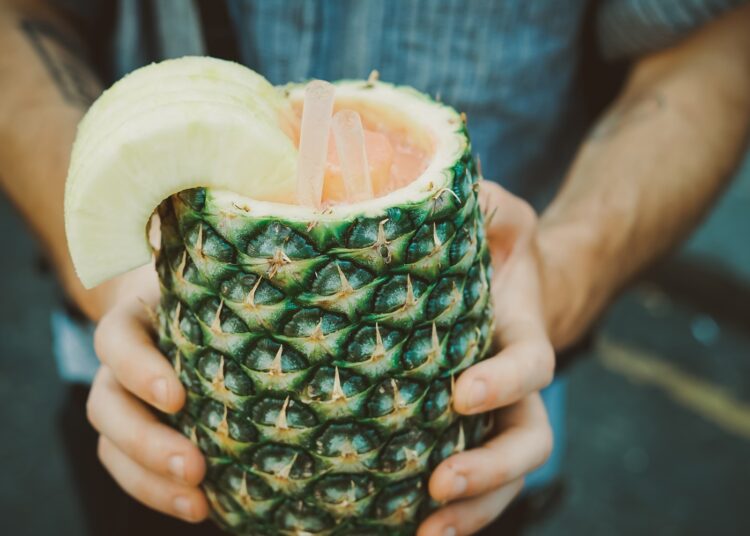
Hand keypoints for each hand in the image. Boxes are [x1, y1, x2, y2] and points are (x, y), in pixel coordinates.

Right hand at [85, 265, 208, 522]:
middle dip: (146, 443)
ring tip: (195, 503)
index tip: (177, 398)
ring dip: (151, 480)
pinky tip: (200, 507)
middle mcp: (119, 364)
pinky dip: (160, 492)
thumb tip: (296, 310)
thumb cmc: (211, 295)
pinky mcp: (137, 431)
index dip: (139, 370)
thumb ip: (233, 294)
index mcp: (134, 320)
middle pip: (106, 404)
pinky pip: (132, 469)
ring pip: (111, 445)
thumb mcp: (214, 286)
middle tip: (194, 467)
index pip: (117, 340)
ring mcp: (124, 399)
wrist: (186, 307)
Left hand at [418, 181, 554, 535]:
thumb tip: (446, 168)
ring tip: (423, 535)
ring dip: (471, 510)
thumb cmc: (494, 243)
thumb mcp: (497, 210)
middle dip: (491, 471)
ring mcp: (491, 413)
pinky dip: (445, 510)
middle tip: (440, 485)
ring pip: (502, 475)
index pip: (529, 366)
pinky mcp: (458, 426)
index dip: (501, 382)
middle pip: (527, 441)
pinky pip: (464, 478)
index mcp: (520, 333)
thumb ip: (485, 197)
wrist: (499, 279)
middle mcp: (512, 383)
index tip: (459, 392)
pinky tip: (401, 526)